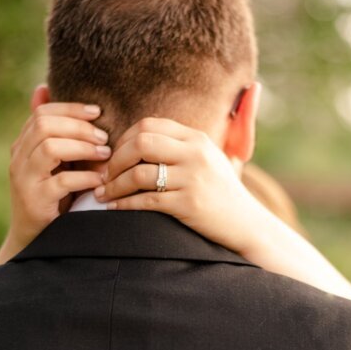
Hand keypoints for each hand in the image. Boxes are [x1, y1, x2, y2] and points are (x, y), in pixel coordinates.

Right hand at [0, 86, 110, 266]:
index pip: (42, 113)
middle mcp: (18, 158)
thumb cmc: (54, 197)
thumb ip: (60, 136)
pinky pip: (61, 181)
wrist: (37, 239)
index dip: (71, 108)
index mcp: (23, 145)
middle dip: (79, 127)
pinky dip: (84, 178)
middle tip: (104, 137)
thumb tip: (46, 91)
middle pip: (44, 126)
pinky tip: (100, 181)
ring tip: (105, 154)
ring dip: (83, 148)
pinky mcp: (35, 201)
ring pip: (50, 147)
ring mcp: (24, 179)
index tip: (98, 112)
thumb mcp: (56, 164)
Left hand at [95, 117, 261, 255]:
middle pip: (141, 142)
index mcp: (197, 139)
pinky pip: (146, 200)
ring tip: (103, 194)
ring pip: (139, 173)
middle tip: (105, 175)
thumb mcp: (208, 159)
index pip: (149, 125)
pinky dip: (125, 204)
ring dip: (115, 185)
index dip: (123, 138)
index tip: (114, 156)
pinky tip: (115, 207)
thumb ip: (180, 146)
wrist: (246, 224)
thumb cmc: (221, 193)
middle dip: (115, 159)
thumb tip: (139, 138)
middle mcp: (195, 154)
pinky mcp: (189, 204)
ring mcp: (193, 179)